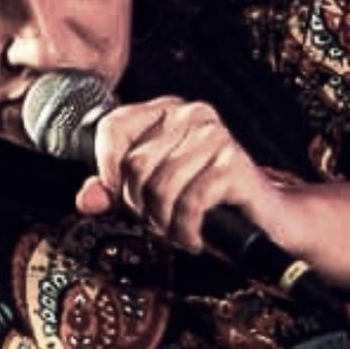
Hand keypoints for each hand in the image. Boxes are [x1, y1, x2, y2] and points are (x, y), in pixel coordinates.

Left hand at [76, 94, 301, 258]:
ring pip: (160, 187)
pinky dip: (186, 230)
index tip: (127, 199)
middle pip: (133, 165)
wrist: (264, 222)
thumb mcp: (149, 197)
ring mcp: (215, 135)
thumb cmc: (204, 206)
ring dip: (165, 222)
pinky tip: (195, 237)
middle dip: (141, 206)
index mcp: (167, 111)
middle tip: (161, 220)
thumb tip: (85, 199)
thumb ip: (113, 194)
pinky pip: (189, 203)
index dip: (109, 173)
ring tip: (181, 228)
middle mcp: (192, 114)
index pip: (112, 128)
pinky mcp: (233, 163)